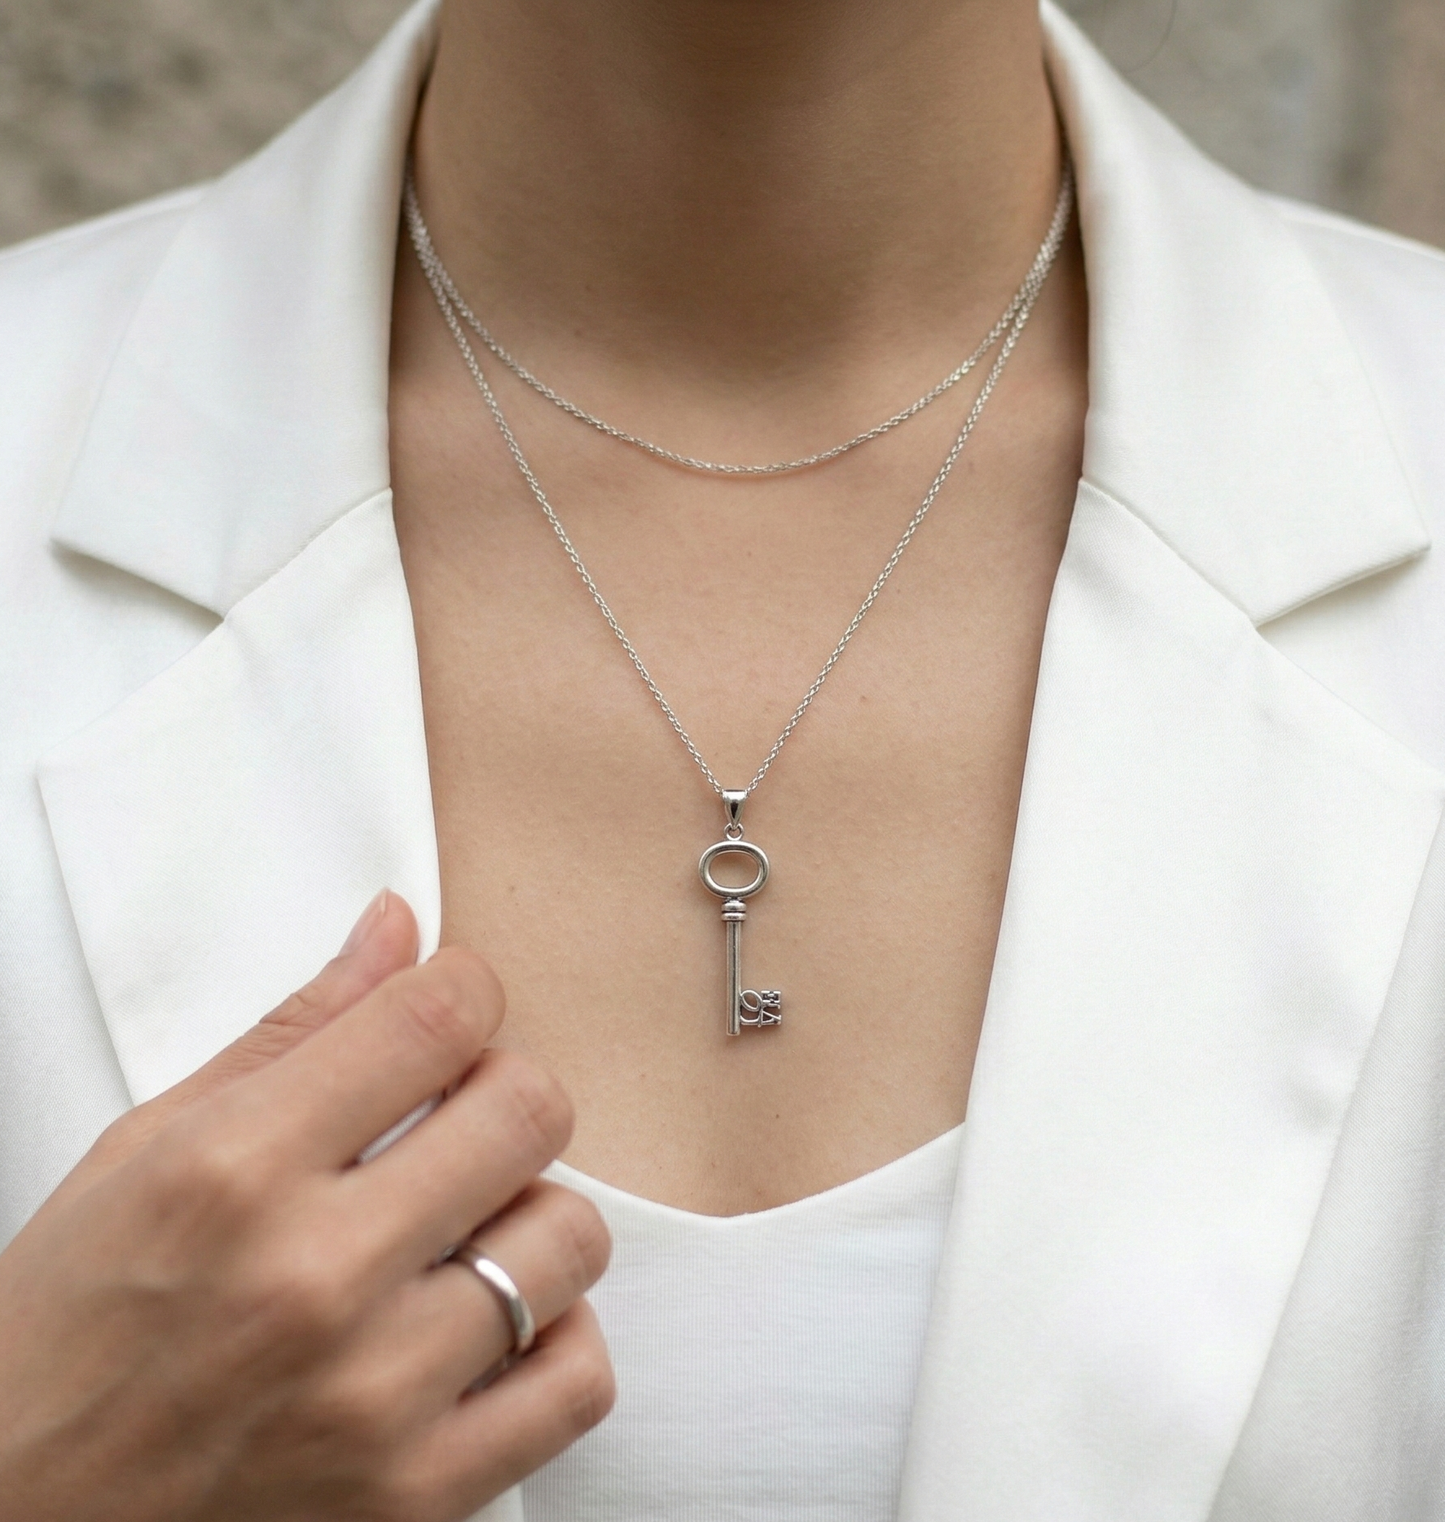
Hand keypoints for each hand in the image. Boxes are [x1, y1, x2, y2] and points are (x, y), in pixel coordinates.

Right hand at [0, 892, 613, 1521]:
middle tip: (459, 1122)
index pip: (437, 1016)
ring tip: (465, 1233)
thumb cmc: (66, 1329)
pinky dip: (556, 1342)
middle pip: (529, 1110)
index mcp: (234, 1168)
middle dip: (505, 1093)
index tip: (448, 1014)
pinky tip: (492, 1328)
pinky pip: (578, 1383)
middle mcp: (310, 1277)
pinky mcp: (412, 1498)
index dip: (464, 990)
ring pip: (569, 1238)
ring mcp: (370, 1397)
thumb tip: (397, 925)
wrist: (14, 1520)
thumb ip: (294, 1028)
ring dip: (532, 1219)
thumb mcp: (146, 1147)